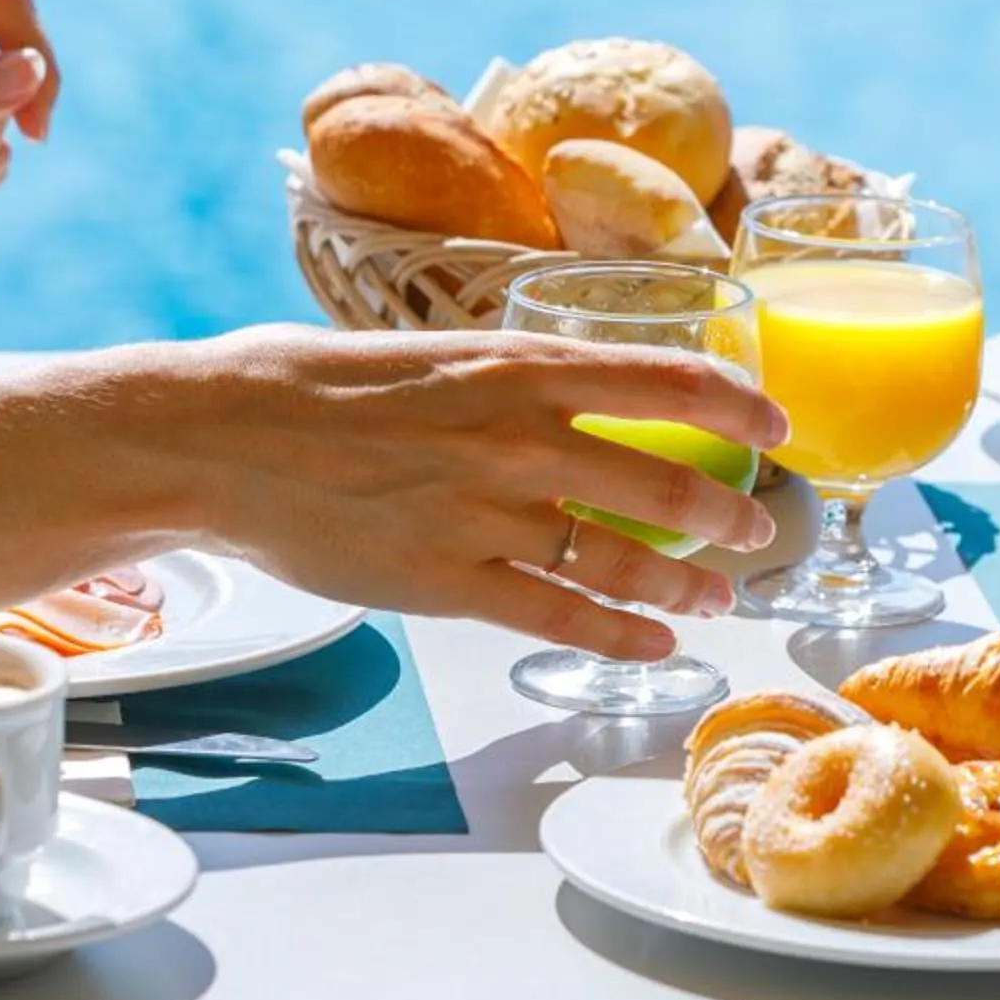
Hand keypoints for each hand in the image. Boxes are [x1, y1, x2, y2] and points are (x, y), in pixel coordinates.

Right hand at [164, 327, 789, 661]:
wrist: (222, 435)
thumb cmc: (310, 383)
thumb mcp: (429, 353)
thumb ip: (503, 378)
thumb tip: (559, 392)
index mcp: (519, 365)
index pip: (668, 378)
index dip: (739, 404)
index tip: (776, 426)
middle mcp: (521, 438)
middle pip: (666, 482)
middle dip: (728, 516)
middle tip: (757, 534)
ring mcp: (487, 516)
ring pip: (624, 560)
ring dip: (686, 584)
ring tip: (719, 598)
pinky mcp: (447, 583)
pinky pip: (560, 618)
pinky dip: (621, 637)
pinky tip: (656, 646)